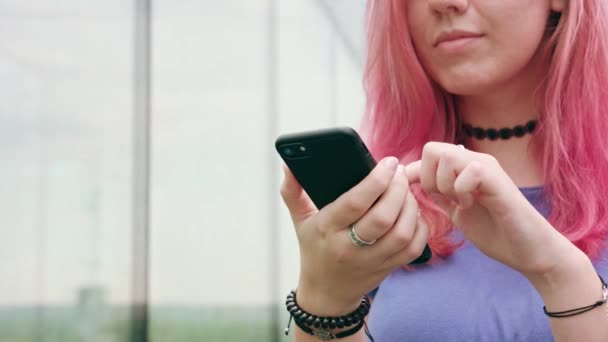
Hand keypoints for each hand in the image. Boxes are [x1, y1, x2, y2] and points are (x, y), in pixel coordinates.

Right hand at [280, 157, 428, 314]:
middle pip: (383, 217)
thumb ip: (293, 191)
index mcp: (326, 229)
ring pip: (402, 232)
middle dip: (398, 189)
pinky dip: (419, 228)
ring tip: (407, 191)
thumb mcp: (300, 219)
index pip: (355, 202)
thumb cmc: (315, 248)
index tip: (388, 162)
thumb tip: (288, 165)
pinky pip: (412, 248)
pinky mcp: (387, 269)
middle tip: (400, 173)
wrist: (326, 292)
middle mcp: (348, 247)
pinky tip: (413, 213)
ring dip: (411, 207)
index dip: (377, 180)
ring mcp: (370, 261)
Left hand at [405, 142, 576, 276]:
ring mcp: (487, 168)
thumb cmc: (494, 231)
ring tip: (459, 203)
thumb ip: (437, 193)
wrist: (527, 251)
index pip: (427, 154)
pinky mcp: (498, 180)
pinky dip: (462, 190)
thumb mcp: (455, 210)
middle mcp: (474, 161)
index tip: (419, 196)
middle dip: (428, 178)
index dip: (414, 174)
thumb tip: (408, 177)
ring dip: (445, 184)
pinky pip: (470, 170)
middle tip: (443, 200)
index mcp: (463, 167)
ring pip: (448, 156)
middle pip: (432, 149)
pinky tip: (470, 205)